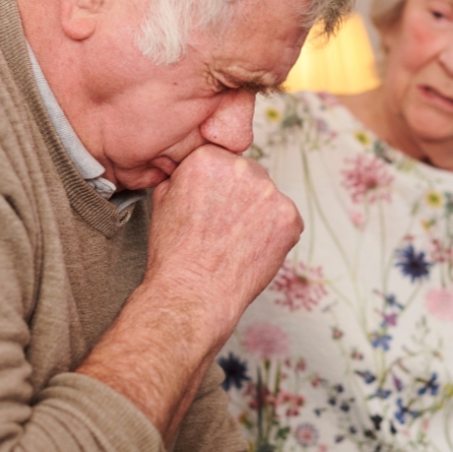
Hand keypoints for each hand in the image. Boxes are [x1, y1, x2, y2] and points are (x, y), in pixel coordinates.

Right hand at [147, 144, 302, 337]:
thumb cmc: (176, 254)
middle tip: (224, 225)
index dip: (218, 184)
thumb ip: (182, 175)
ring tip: (236, 239)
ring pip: (269, 197)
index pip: (224, 158)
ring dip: (258, 213)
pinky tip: (252, 248)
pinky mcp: (290, 217)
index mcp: (209, 158)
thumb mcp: (163, 200)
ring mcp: (269, 193)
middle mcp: (242, 168)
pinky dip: (276, 233)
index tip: (214, 201)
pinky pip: (287, 219)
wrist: (193, 293)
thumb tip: (190, 170)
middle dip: (241, 195)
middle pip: (250, 174)